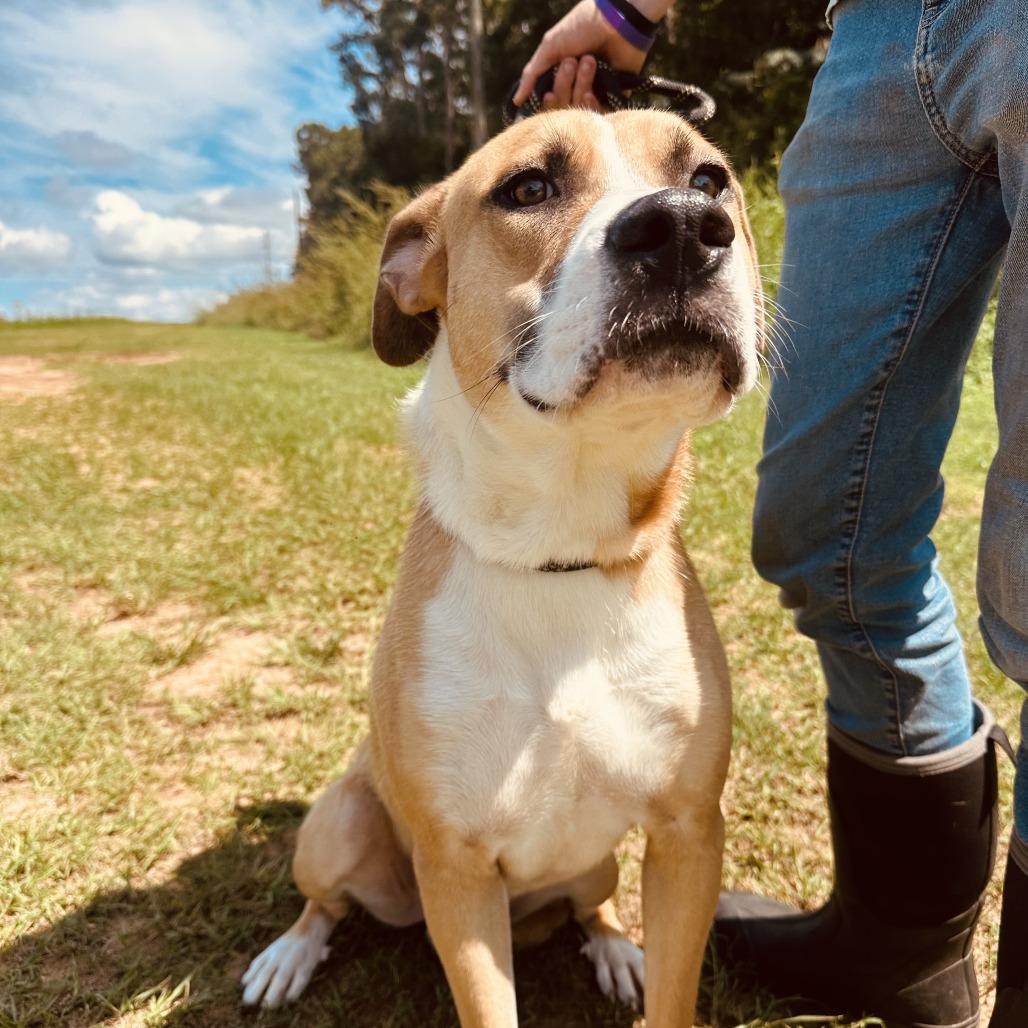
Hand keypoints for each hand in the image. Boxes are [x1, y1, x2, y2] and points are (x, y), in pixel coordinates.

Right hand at [513, 0, 648, 108]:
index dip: (548, 101)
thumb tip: (517, 101)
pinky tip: (593, 92)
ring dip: (581, 85)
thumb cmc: (581, 27)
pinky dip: (593, 105)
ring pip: (580, 107)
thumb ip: (532, 74)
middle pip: (564, 104)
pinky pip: (601, 113)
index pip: (549, 100)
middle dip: (565, 85)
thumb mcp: (551, 46)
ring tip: (590, 61)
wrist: (617, 19)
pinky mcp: (615, 94)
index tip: (548, 94)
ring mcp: (596, 90)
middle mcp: (577, 84)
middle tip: (573, 62)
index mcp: (561, 74)